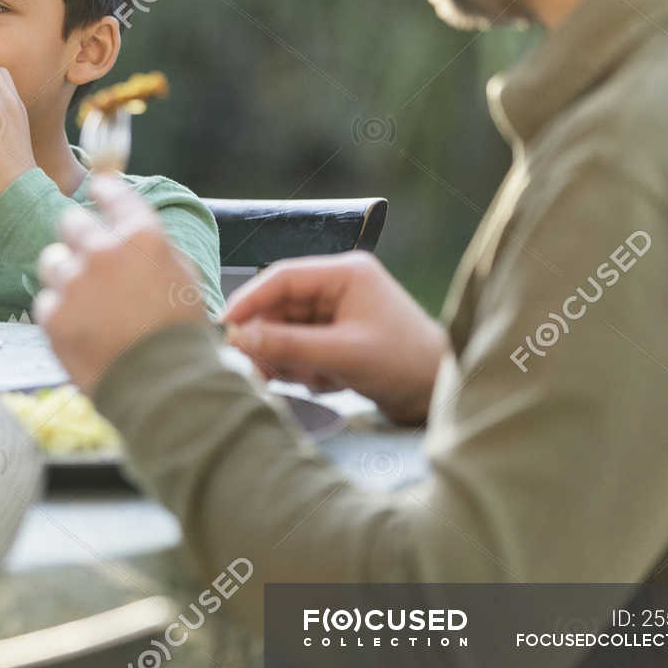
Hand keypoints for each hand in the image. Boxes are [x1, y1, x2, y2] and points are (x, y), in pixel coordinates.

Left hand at [34, 175, 210, 392]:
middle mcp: (103, 250)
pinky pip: (46, 301)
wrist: (164, 386)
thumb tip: (130, 230)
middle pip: (72, 221)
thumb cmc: (179, 334)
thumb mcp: (181, 277)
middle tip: (91, 260)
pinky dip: (60, 312)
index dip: (103, 191)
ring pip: (53, 260)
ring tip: (89, 305)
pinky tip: (83, 330)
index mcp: (142, 236)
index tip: (97, 190)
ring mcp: (74, 282)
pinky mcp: (53, 314)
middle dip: (79, 236)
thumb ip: (151, 247)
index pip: (111, 192)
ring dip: (66, 275)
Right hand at [222, 250, 445, 424]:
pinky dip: (302, 368)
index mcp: (346, 273)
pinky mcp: (339, 337)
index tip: (225, 326)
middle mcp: (340, 287)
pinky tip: (323, 384)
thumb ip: (289, 345)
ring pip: (288, 330)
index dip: (249, 300)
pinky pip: (301, 347)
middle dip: (270, 339)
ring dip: (288, 359)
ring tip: (308, 382)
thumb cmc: (404, 364)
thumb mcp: (343, 355)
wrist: (443, 393)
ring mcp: (339, 313)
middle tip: (255, 369)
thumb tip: (240, 339)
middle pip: (281, 307)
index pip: (282, 277)